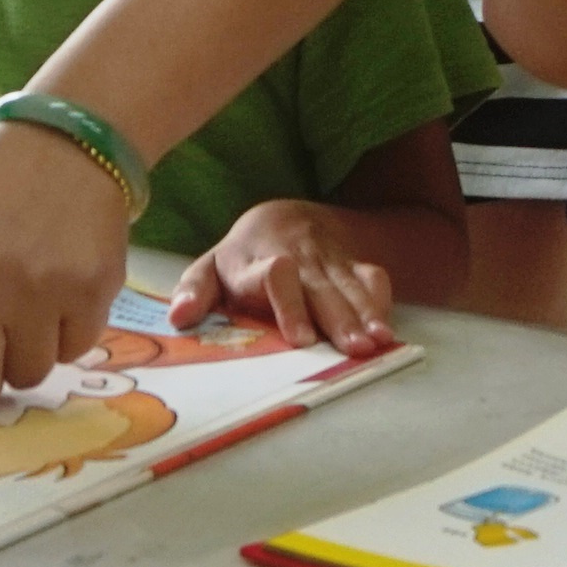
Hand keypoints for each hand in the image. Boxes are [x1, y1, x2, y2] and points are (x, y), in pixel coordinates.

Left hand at [172, 203, 398, 357]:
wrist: (283, 217)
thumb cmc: (242, 258)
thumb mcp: (210, 269)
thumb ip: (194, 291)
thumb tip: (179, 317)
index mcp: (254, 261)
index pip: (273, 276)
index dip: (288, 305)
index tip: (300, 338)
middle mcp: (296, 256)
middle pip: (319, 285)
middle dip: (337, 317)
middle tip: (352, 348)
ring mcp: (326, 258)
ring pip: (348, 284)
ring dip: (364, 313)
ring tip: (378, 342)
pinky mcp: (350, 260)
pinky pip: (370, 275)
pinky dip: (381, 299)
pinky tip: (387, 326)